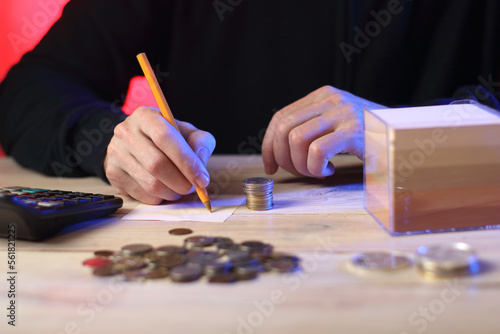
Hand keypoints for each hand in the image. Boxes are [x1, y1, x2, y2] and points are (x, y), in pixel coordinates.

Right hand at [104, 106, 215, 203]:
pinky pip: (142, 195)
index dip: (186, 161)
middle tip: (193, 188)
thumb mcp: (187, 132)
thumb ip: (201, 144)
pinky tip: (163, 189)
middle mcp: (126, 132)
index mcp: (146, 116)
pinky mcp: (112, 173)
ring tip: (179, 188)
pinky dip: (159, 198)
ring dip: (172, 192)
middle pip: (156, 164)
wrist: (136, 143)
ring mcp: (116, 153)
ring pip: (150, 184)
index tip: (202, 179)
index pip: (165, 137)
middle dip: (181, 182)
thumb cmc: (167, 138)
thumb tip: (200, 167)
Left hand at [262, 85, 385, 177]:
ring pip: (296, 140)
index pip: (280, 118)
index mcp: (322, 97)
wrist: (405, 136)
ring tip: (318, 171)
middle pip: (283, 129)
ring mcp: (342, 113)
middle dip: (283, 158)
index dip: (269, 145)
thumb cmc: (368, 137)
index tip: (271, 166)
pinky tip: (329, 170)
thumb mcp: (336, 124)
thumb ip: (310, 128)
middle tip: (298, 171)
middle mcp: (330, 100)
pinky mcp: (353, 130)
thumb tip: (277, 151)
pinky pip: (317, 152)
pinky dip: (317, 168)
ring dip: (302, 165)